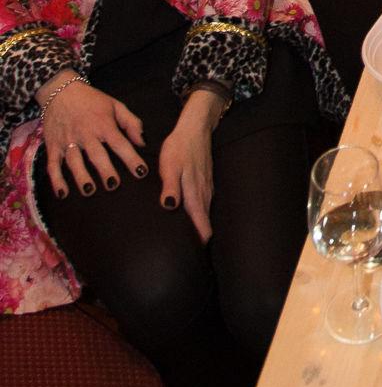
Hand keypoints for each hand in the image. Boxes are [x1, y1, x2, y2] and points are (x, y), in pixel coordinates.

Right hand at [37, 74, 146, 198]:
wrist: (60, 90)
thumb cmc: (92, 100)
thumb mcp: (115, 105)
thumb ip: (131, 123)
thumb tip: (142, 143)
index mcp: (104, 124)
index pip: (120, 143)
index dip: (131, 158)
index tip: (141, 172)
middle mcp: (86, 133)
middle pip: (96, 154)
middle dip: (105, 170)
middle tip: (113, 185)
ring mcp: (67, 140)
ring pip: (74, 161)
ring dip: (81, 177)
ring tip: (89, 191)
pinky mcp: (53, 145)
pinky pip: (53, 165)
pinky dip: (56, 180)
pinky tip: (63, 193)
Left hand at [157, 87, 223, 241]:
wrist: (195, 128)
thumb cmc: (180, 147)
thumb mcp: (170, 166)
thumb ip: (170, 187)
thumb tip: (170, 207)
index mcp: (195, 194)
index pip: (201, 226)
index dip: (199, 243)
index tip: (192, 258)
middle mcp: (203, 194)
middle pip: (205, 224)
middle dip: (198, 240)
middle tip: (187, 256)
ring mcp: (206, 188)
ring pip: (205, 215)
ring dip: (199, 227)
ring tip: (189, 241)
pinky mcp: (205, 182)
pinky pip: (204, 205)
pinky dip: (199, 215)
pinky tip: (191, 217)